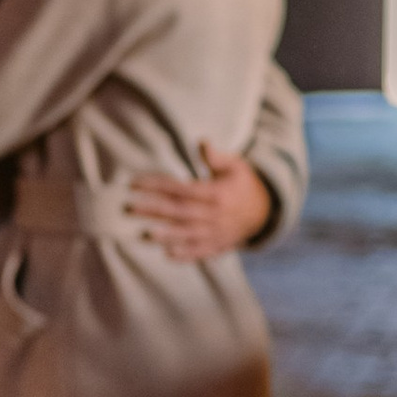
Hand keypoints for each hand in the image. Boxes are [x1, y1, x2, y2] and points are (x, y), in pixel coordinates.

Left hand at [127, 143, 271, 262]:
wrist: (266, 212)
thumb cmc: (243, 184)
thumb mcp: (236, 166)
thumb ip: (216, 158)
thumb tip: (202, 142)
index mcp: (217, 193)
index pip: (182, 189)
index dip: (158, 186)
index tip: (135, 183)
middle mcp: (216, 214)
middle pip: (180, 212)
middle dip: (154, 210)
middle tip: (129, 208)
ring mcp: (218, 232)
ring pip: (189, 234)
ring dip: (167, 235)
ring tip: (146, 234)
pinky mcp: (219, 245)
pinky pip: (202, 252)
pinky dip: (186, 255)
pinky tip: (168, 255)